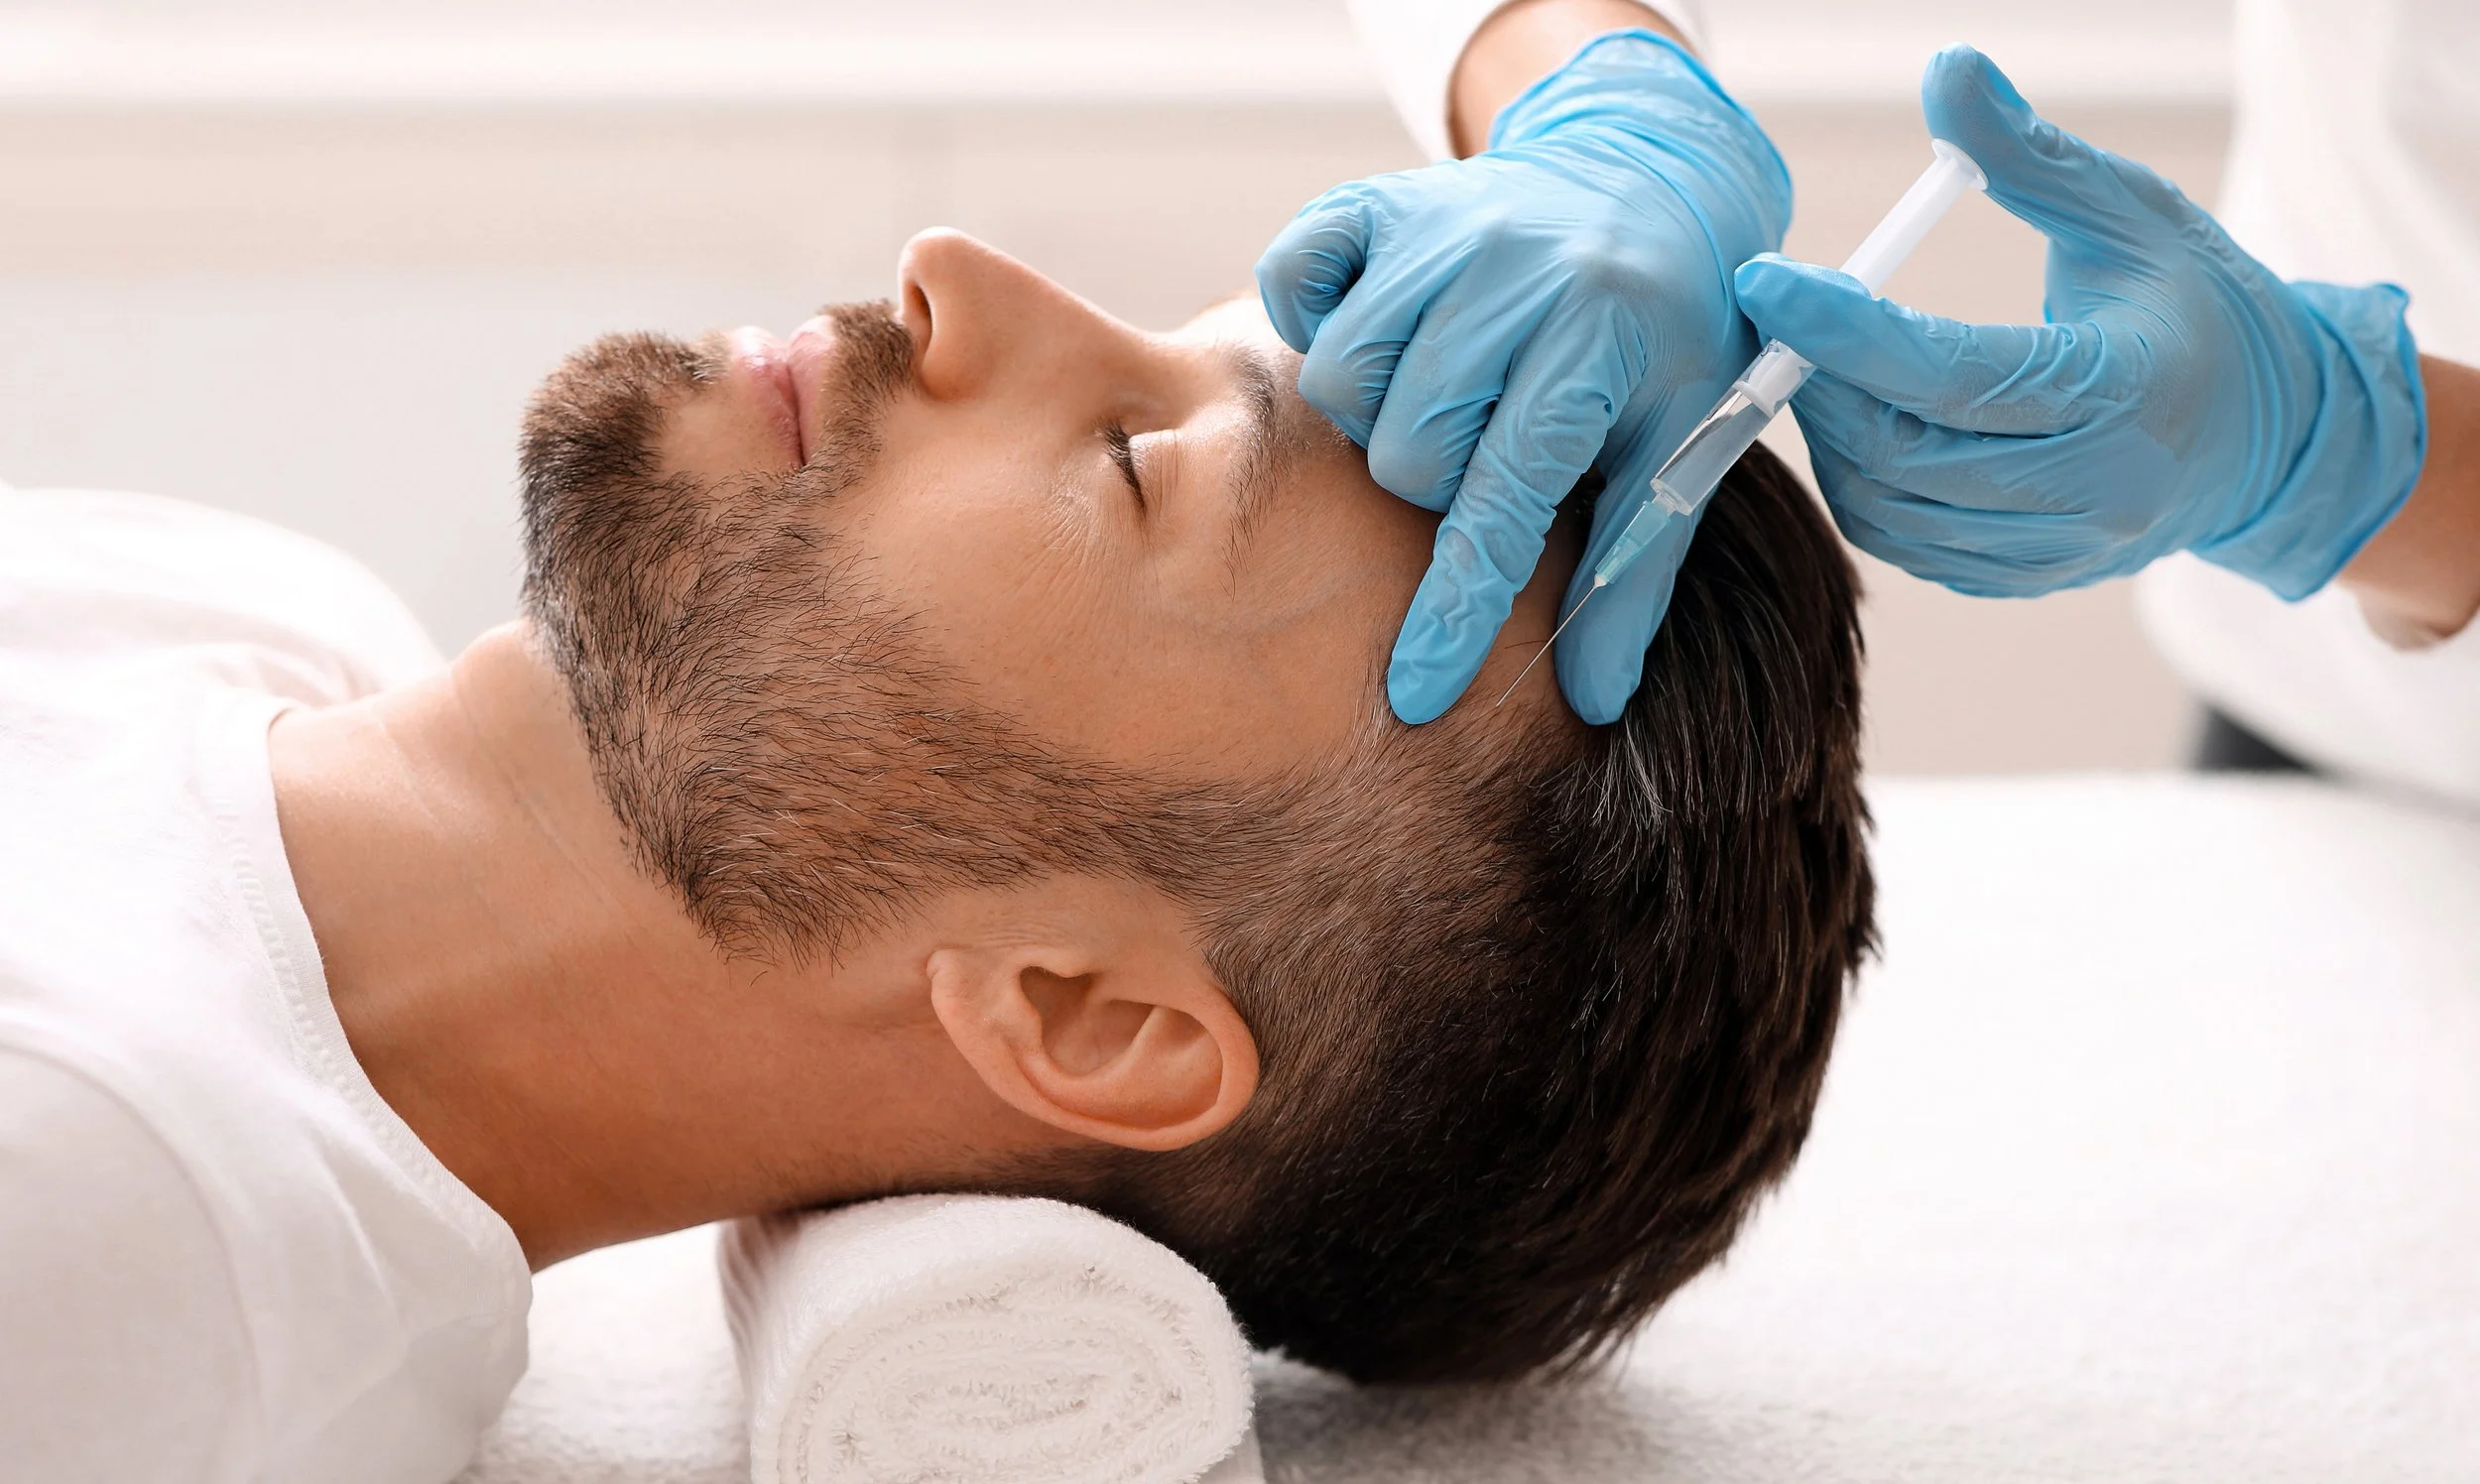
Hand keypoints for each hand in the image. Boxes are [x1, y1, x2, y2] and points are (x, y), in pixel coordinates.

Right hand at [1255, 30, 1788, 723]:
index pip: (1506, 503)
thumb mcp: (1682, 440)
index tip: (1415, 696)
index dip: (1456, 610)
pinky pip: (1291, 278)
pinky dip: (1313, 314)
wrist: (1648, 180)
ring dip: (1381, 409)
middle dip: (1436, 478)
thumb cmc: (1668, 331)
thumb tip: (1595, 702)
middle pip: (1403, 451)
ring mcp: (1438, 226)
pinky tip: (1383, 326)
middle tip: (1487, 439)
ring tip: (1446, 388)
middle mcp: (1514, 274)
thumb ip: (1637, 570)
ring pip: (1339, 381)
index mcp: (1600, 341)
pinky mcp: (1377, 199)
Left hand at [1732, 46, 2426, 602]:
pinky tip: (1870, 425)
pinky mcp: (2029, 579)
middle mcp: (2095, 488)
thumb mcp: (2129, 210)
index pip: (1949, 373)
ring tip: (1828, 368)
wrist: (2271, 431)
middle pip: (1901, 455)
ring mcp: (2062, 548)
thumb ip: (2028, 154)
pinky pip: (1908, 545)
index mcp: (2123, 390)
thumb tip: (1947, 72)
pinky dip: (1866, 486)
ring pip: (1889, 511)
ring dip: (1833, 438)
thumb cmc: (2196, 303)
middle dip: (1822, 385)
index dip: (1842, 330)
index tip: (1766, 282)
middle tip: (1788, 322)